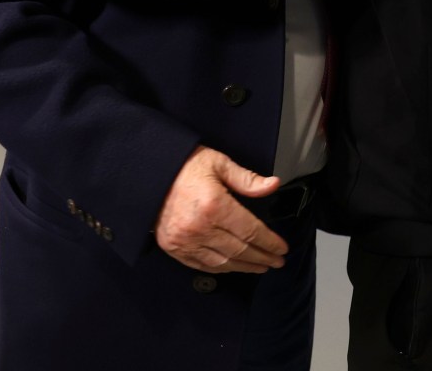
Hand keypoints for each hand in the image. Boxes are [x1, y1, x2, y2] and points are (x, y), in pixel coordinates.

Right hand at [154, 146, 287, 273]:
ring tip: (261, 266)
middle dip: (263, 257)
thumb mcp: (219, 163)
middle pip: (240, 250)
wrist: (149, 175)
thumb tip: (273, 185)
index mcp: (214, 205)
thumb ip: (247, 179)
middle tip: (277, 261)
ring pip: (224, 263)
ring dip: (246, 267)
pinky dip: (222, 269)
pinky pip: (203, 266)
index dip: (269, 242)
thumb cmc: (185, 166)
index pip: (250, 231)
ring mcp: (186, 241)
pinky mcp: (174, 249)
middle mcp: (200, 228)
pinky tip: (234, 266)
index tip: (282, 247)